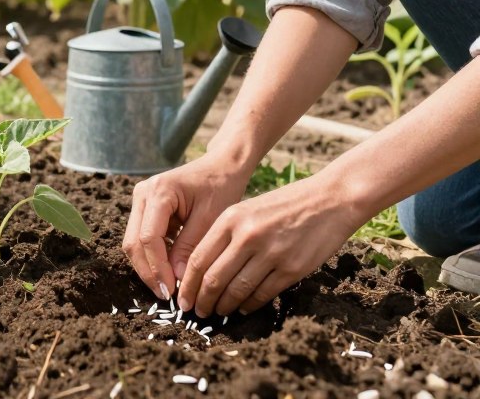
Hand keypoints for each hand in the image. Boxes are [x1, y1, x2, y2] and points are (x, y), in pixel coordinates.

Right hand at [123, 154, 247, 300]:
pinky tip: (169, 272)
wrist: (221, 166)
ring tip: (168, 288)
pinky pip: (142, 237)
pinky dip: (153, 256)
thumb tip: (179, 281)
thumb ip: (190, 248)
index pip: (149, 238)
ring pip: (134, 242)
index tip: (172, 292)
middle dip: (149, 272)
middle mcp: (142, 194)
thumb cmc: (220, 187)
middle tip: (167, 296)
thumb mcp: (210, 219)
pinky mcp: (145, 207)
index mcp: (159, 192)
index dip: (158, 268)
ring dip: (148, 266)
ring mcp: (140, 199)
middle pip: (134, 242)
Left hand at [175, 174, 360, 317]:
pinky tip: (243, 308)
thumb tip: (203, 268)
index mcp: (231, 218)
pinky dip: (249, 305)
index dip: (188, 284)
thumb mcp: (247, 209)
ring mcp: (270, 253)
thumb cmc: (283, 204)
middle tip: (197, 311)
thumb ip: (225, 234)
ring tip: (219, 312)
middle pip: (214, 278)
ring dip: (224, 306)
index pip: (198, 258)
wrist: (328, 199)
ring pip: (237, 290)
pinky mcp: (291, 268)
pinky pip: (263, 294)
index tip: (182, 297)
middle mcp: (247, 236)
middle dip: (202, 300)